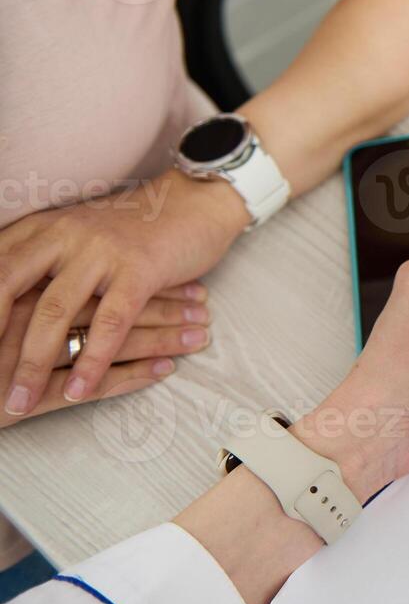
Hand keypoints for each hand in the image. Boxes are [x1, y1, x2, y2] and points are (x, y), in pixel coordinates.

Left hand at [0, 171, 247, 415]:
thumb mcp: (76, 233)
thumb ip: (42, 260)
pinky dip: (92, 362)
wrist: (196, 201)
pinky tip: (80, 391)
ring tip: (19, 402)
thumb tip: (10, 300)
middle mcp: (64, 234)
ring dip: (33, 364)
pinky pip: (109, 324)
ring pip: (55, 313)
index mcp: (42, 228)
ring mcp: (101, 252)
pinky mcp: (138, 271)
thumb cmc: (136, 225)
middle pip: (8, 289)